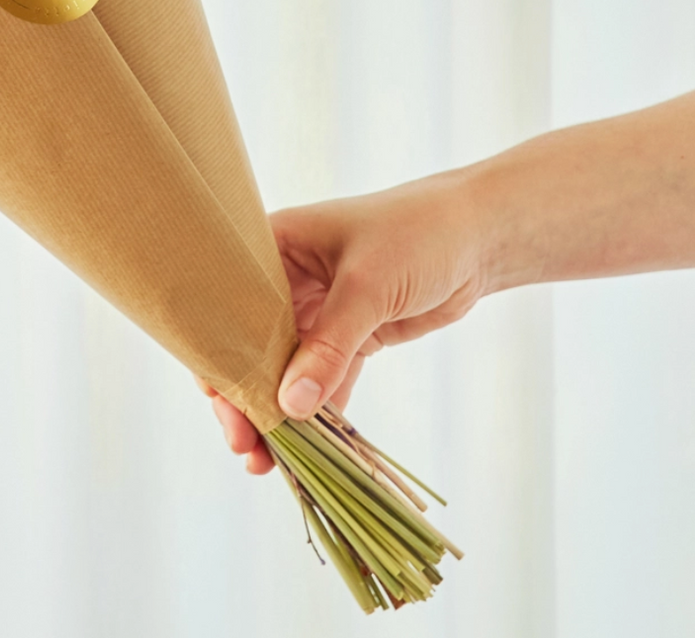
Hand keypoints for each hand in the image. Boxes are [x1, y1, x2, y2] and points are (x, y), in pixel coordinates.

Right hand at [199, 168, 489, 473]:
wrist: (478, 236)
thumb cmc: (415, 234)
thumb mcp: (367, 285)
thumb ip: (329, 347)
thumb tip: (290, 406)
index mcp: (274, 246)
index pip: (229, 302)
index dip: (216, 350)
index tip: (217, 400)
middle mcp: (286, 278)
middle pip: (251, 343)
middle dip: (244, 394)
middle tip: (243, 443)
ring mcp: (318, 309)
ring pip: (285, 367)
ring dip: (277, 411)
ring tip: (265, 461)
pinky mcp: (351, 335)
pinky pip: (324, 379)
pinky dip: (317, 413)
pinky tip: (306, 449)